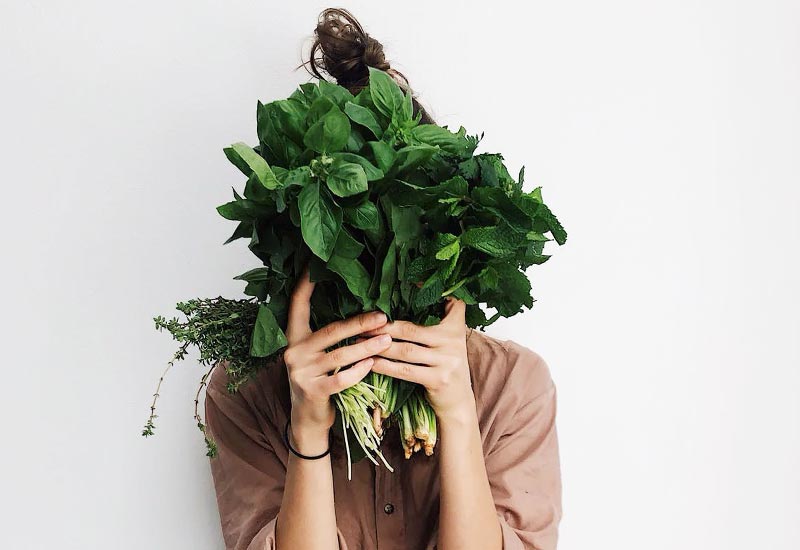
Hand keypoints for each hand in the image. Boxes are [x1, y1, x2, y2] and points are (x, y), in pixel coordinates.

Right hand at [283, 267, 392, 448]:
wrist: (307, 419)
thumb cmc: (319, 380)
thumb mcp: (316, 355)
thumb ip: (328, 337)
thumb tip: (361, 312)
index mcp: (294, 337)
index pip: (297, 305)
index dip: (305, 285)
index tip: (315, 265)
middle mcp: (294, 352)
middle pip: (331, 331)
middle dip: (359, 323)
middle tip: (383, 316)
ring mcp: (301, 372)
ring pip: (340, 355)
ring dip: (367, 347)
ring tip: (388, 340)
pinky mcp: (312, 391)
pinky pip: (341, 378)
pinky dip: (359, 371)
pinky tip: (373, 364)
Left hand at [360, 297, 473, 420]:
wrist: (458, 401)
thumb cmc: (445, 365)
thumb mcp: (449, 340)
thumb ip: (436, 321)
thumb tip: (405, 297)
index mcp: (456, 326)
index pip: (449, 303)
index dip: (428, 292)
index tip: (408, 281)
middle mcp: (454, 341)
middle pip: (412, 329)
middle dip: (384, 326)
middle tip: (362, 323)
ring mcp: (447, 361)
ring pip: (406, 350)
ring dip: (380, 345)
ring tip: (360, 341)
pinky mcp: (438, 379)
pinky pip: (405, 371)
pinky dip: (385, 366)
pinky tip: (371, 362)